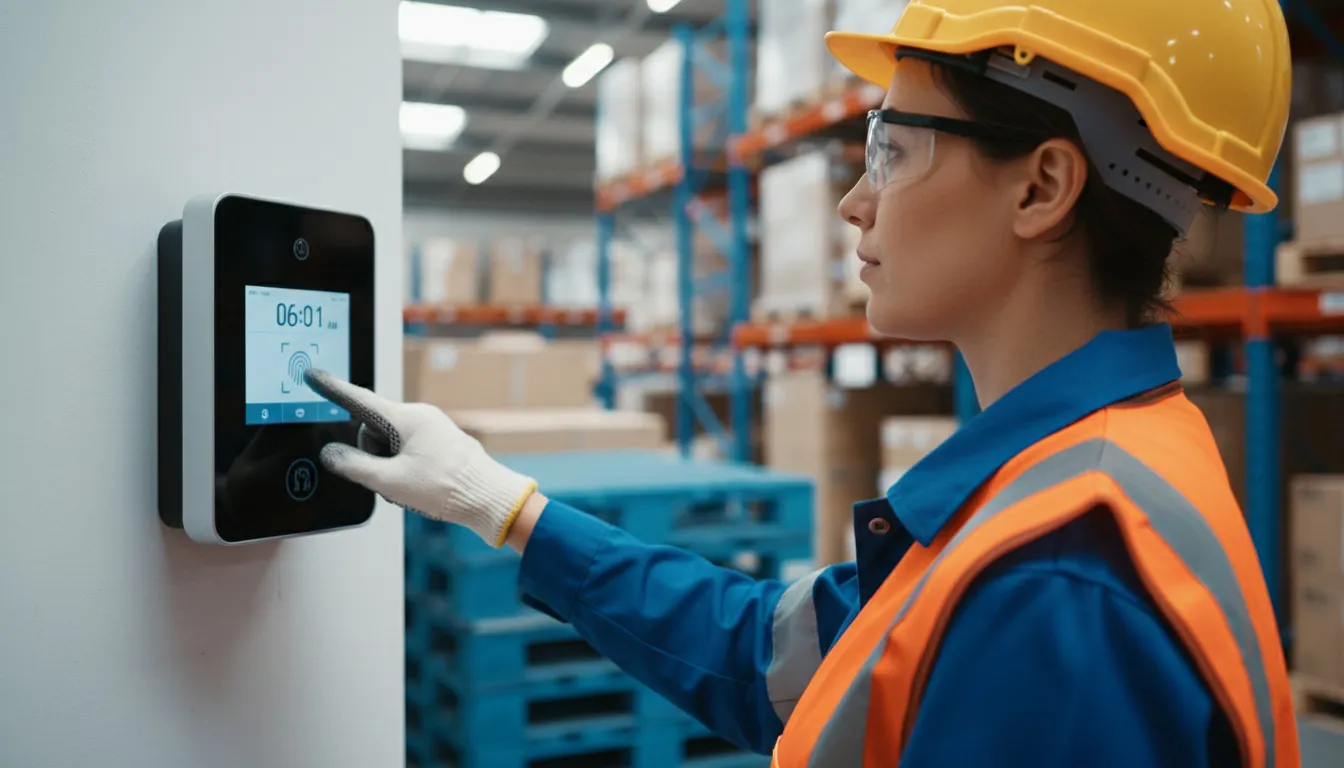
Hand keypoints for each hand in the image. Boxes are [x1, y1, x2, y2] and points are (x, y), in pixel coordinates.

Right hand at [302, 369, 538, 547]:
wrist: (489, 498)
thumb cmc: (446, 488)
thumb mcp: (391, 481)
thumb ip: (354, 466)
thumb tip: (331, 453)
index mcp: (406, 419)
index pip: (359, 400)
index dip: (333, 389)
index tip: (313, 374)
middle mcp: (420, 416)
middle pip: (373, 430)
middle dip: (373, 456)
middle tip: (392, 480)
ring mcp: (432, 427)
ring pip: (390, 443)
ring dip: (389, 465)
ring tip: (412, 486)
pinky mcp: (439, 440)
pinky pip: (407, 449)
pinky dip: (404, 467)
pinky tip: (421, 484)